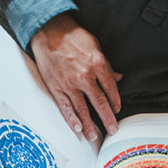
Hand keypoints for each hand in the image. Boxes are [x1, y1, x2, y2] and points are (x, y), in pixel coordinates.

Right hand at [30, 13, 122, 141]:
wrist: (49, 32)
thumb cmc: (72, 37)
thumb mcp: (95, 46)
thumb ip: (106, 65)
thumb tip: (117, 78)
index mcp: (97, 64)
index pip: (111, 88)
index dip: (115, 101)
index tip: (117, 110)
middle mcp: (85, 76)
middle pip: (99, 102)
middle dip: (107, 118)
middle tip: (113, 129)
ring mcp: (69, 84)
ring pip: (82, 108)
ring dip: (89, 124)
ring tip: (94, 136)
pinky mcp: (56, 87)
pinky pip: (65, 106)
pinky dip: (71, 118)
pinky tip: (77, 128)